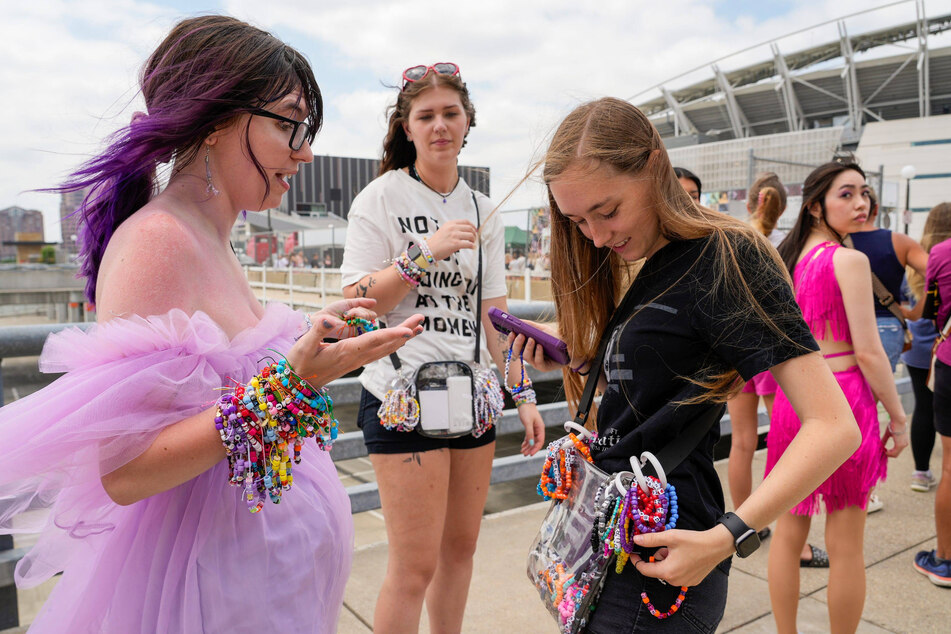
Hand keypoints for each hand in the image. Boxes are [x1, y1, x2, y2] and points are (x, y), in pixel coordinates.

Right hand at [288, 298, 423, 386]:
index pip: (373, 341)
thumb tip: (330, 319)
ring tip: (418, 328)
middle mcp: (356, 358)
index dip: (392, 335)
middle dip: (405, 332)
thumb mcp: (304, 346)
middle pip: (386, 344)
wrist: (298, 385)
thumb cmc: (299, 364)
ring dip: (402, 338)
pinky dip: (392, 343)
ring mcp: (358, 361)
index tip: (409, 331)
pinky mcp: (356, 361)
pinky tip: (398, 339)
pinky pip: (379, 352)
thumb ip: (317, 331)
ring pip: (386, 349)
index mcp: (347, 352)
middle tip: (422, 319)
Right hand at [427, 219, 477, 260]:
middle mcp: (453, 228)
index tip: (475, 230)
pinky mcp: (455, 244)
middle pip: (470, 228)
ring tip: (472, 243)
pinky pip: (468, 244)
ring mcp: (454, 236)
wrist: (429, 249)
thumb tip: (464, 231)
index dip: (472, 225)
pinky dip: (472, 246)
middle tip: (474, 238)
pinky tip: (472, 247)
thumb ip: (453, 229)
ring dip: (474, 240)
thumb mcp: (444, 230)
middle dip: (474, 234)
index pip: (465, 221)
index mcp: (450, 224)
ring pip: (471, 236)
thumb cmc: (436, 242)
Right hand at [508, 328, 586, 374]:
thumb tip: (519, 321)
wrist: (570, 348)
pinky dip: (538, 353)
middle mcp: (529, 356)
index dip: (511, 340)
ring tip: (532, 339)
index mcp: (526, 347)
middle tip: (521, 336)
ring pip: (526, 357)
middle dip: (517, 344)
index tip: (512, 332)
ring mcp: (536, 362)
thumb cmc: (555, 339)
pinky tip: (540, 346)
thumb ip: (531, 326)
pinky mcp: (544, 367)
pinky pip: (538, 362)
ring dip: (527, 347)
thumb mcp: (542, 330)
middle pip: (516, 353)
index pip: (514, 345)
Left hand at [517, 402, 544, 456]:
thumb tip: (530, 443)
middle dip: (530, 449)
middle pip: (536, 442)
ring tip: (522, 452)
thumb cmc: (527, 411)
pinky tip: (522, 446)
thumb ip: (529, 433)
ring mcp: (534, 429)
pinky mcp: (530, 427)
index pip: (540, 441)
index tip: (531, 454)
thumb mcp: (528, 423)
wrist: (524, 403)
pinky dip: (526, 442)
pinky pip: (529, 437)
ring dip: (528, 446)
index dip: (536, 449)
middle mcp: (538, 430)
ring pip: (532, 440)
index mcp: (540, 428)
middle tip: (525, 454)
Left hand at [631, 525, 734, 587]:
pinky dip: (676, 564)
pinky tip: (685, 555)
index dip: (636, 561)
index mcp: (667, 572)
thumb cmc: (693, 541)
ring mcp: (685, 583)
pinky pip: (678, 573)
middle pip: (657, 569)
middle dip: (657, 557)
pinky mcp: (693, 581)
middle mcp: (675, 581)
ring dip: (667, 560)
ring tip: (677, 548)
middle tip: (665, 545)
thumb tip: (636, 540)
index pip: (644, 570)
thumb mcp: (669, 537)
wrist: (717, 546)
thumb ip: (651, 539)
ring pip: (667, 571)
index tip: (632, 553)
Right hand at [882, 417, 908, 457]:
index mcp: (903, 442)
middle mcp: (904, 444)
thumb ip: (885, 439)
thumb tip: (881, 444)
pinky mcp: (899, 445)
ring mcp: (902, 445)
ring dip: (888, 454)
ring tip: (882, 450)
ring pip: (895, 454)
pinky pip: (894, 453)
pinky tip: (884, 451)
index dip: (890, 452)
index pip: (897, 451)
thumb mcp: (888, 433)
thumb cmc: (893, 424)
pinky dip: (889, 453)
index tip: (883, 449)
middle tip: (882, 451)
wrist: (898, 420)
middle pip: (896, 454)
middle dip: (888, 454)